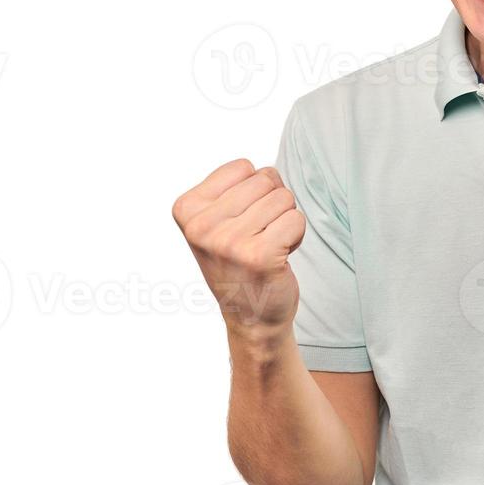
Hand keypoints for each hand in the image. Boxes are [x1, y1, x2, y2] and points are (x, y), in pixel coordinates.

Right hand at [172, 158, 305, 339]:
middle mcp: (202, 225)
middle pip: (265, 179)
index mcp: (187, 209)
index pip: (243, 167)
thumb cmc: (239, 263)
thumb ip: (233, 189)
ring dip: (284, 221)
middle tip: (258, 235)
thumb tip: (267, 171)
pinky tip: (279, 257)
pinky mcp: (259, 256)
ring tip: (267, 246)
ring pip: (284, 197)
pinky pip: (296, 219)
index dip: (254, 190)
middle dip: (272, 204)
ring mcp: (229, 241)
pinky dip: (296, 236)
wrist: (251, 317)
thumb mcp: (215, 222)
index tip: (242, 221)